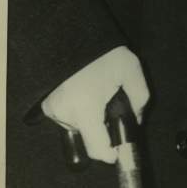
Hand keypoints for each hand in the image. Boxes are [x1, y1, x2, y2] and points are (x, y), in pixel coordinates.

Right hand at [41, 46, 149, 163]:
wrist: (73, 34)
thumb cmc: (103, 52)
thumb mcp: (130, 70)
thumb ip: (140, 98)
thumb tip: (137, 119)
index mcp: (85, 108)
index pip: (97, 149)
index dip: (111, 153)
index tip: (119, 150)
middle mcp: (65, 113)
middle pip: (89, 137)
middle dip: (102, 127)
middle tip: (110, 104)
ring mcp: (53, 110)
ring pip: (79, 127)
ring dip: (90, 118)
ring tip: (96, 93)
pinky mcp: (46, 105)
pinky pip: (68, 117)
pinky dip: (79, 111)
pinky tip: (84, 92)